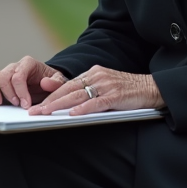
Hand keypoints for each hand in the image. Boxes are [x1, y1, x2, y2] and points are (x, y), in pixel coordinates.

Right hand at [0, 56, 66, 108]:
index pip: (19, 75)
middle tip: (17, 105)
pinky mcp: (1, 82)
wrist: (47, 83)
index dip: (20, 90)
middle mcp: (16, 66)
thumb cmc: (52, 81)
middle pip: (6, 75)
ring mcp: (7, 73)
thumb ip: (55, 82)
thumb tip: (45, 83)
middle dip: (10, 92)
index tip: (25, 104)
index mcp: (29, 63)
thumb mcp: (59, 81)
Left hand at [29, 65, 165, 116]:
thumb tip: (67, 102)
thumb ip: (87, 90)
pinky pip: (97, 103)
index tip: (37, 104)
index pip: (67, 85)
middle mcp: (97, 76)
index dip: (51, 95)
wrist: (152, 87)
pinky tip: (73, 114)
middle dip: (49, 101)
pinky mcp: (116, 95)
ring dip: (59, 105)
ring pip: (78, 96)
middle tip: (34, 111)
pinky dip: (84, 108)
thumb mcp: (105, 86)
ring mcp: (106, 85)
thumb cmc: (128, 90)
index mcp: (93, 73)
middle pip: (69, 90)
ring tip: (45, 113)